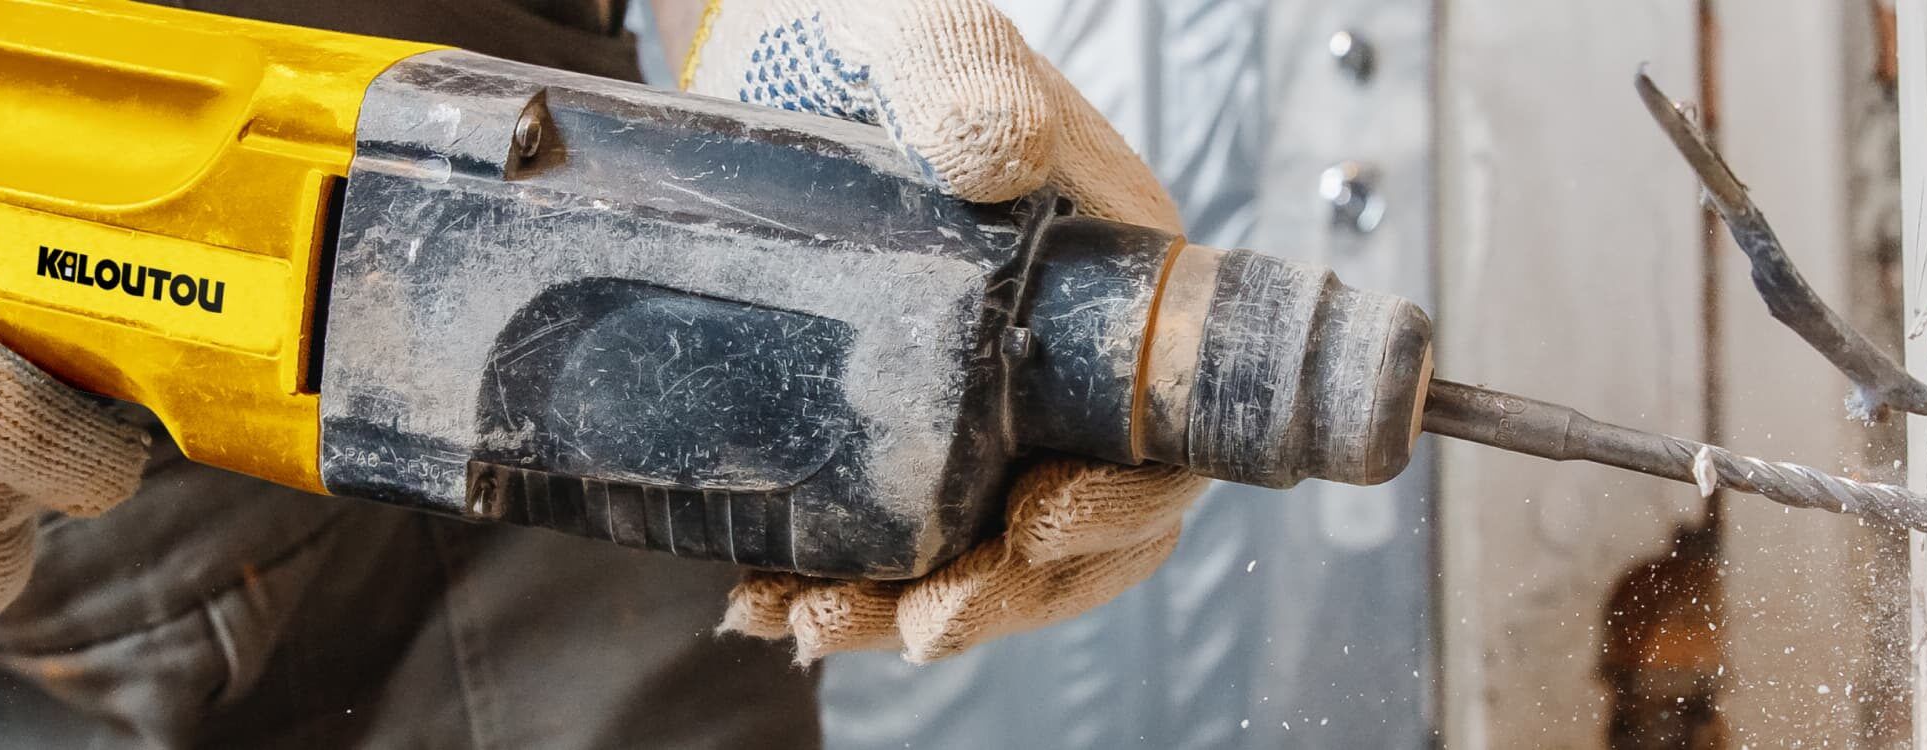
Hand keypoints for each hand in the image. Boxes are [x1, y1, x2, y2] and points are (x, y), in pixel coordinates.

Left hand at [684, 0, 1211, 662]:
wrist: (770, 43)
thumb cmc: (875, 26)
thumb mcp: (921, 32)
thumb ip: (960, 76)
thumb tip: (999, 156)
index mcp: (1114, 282)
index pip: (1159, 434)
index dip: (1119, 505)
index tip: (1036, 522)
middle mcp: (1058, 360)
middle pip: (1077, 527)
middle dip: (1002, 593)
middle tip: (914, 617)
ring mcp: (972, 401)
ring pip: (978, 549)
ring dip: (909, 607)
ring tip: (811, 623)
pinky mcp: (887, 419)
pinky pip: (891, 531)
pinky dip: (838, 583)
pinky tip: (766, 598)